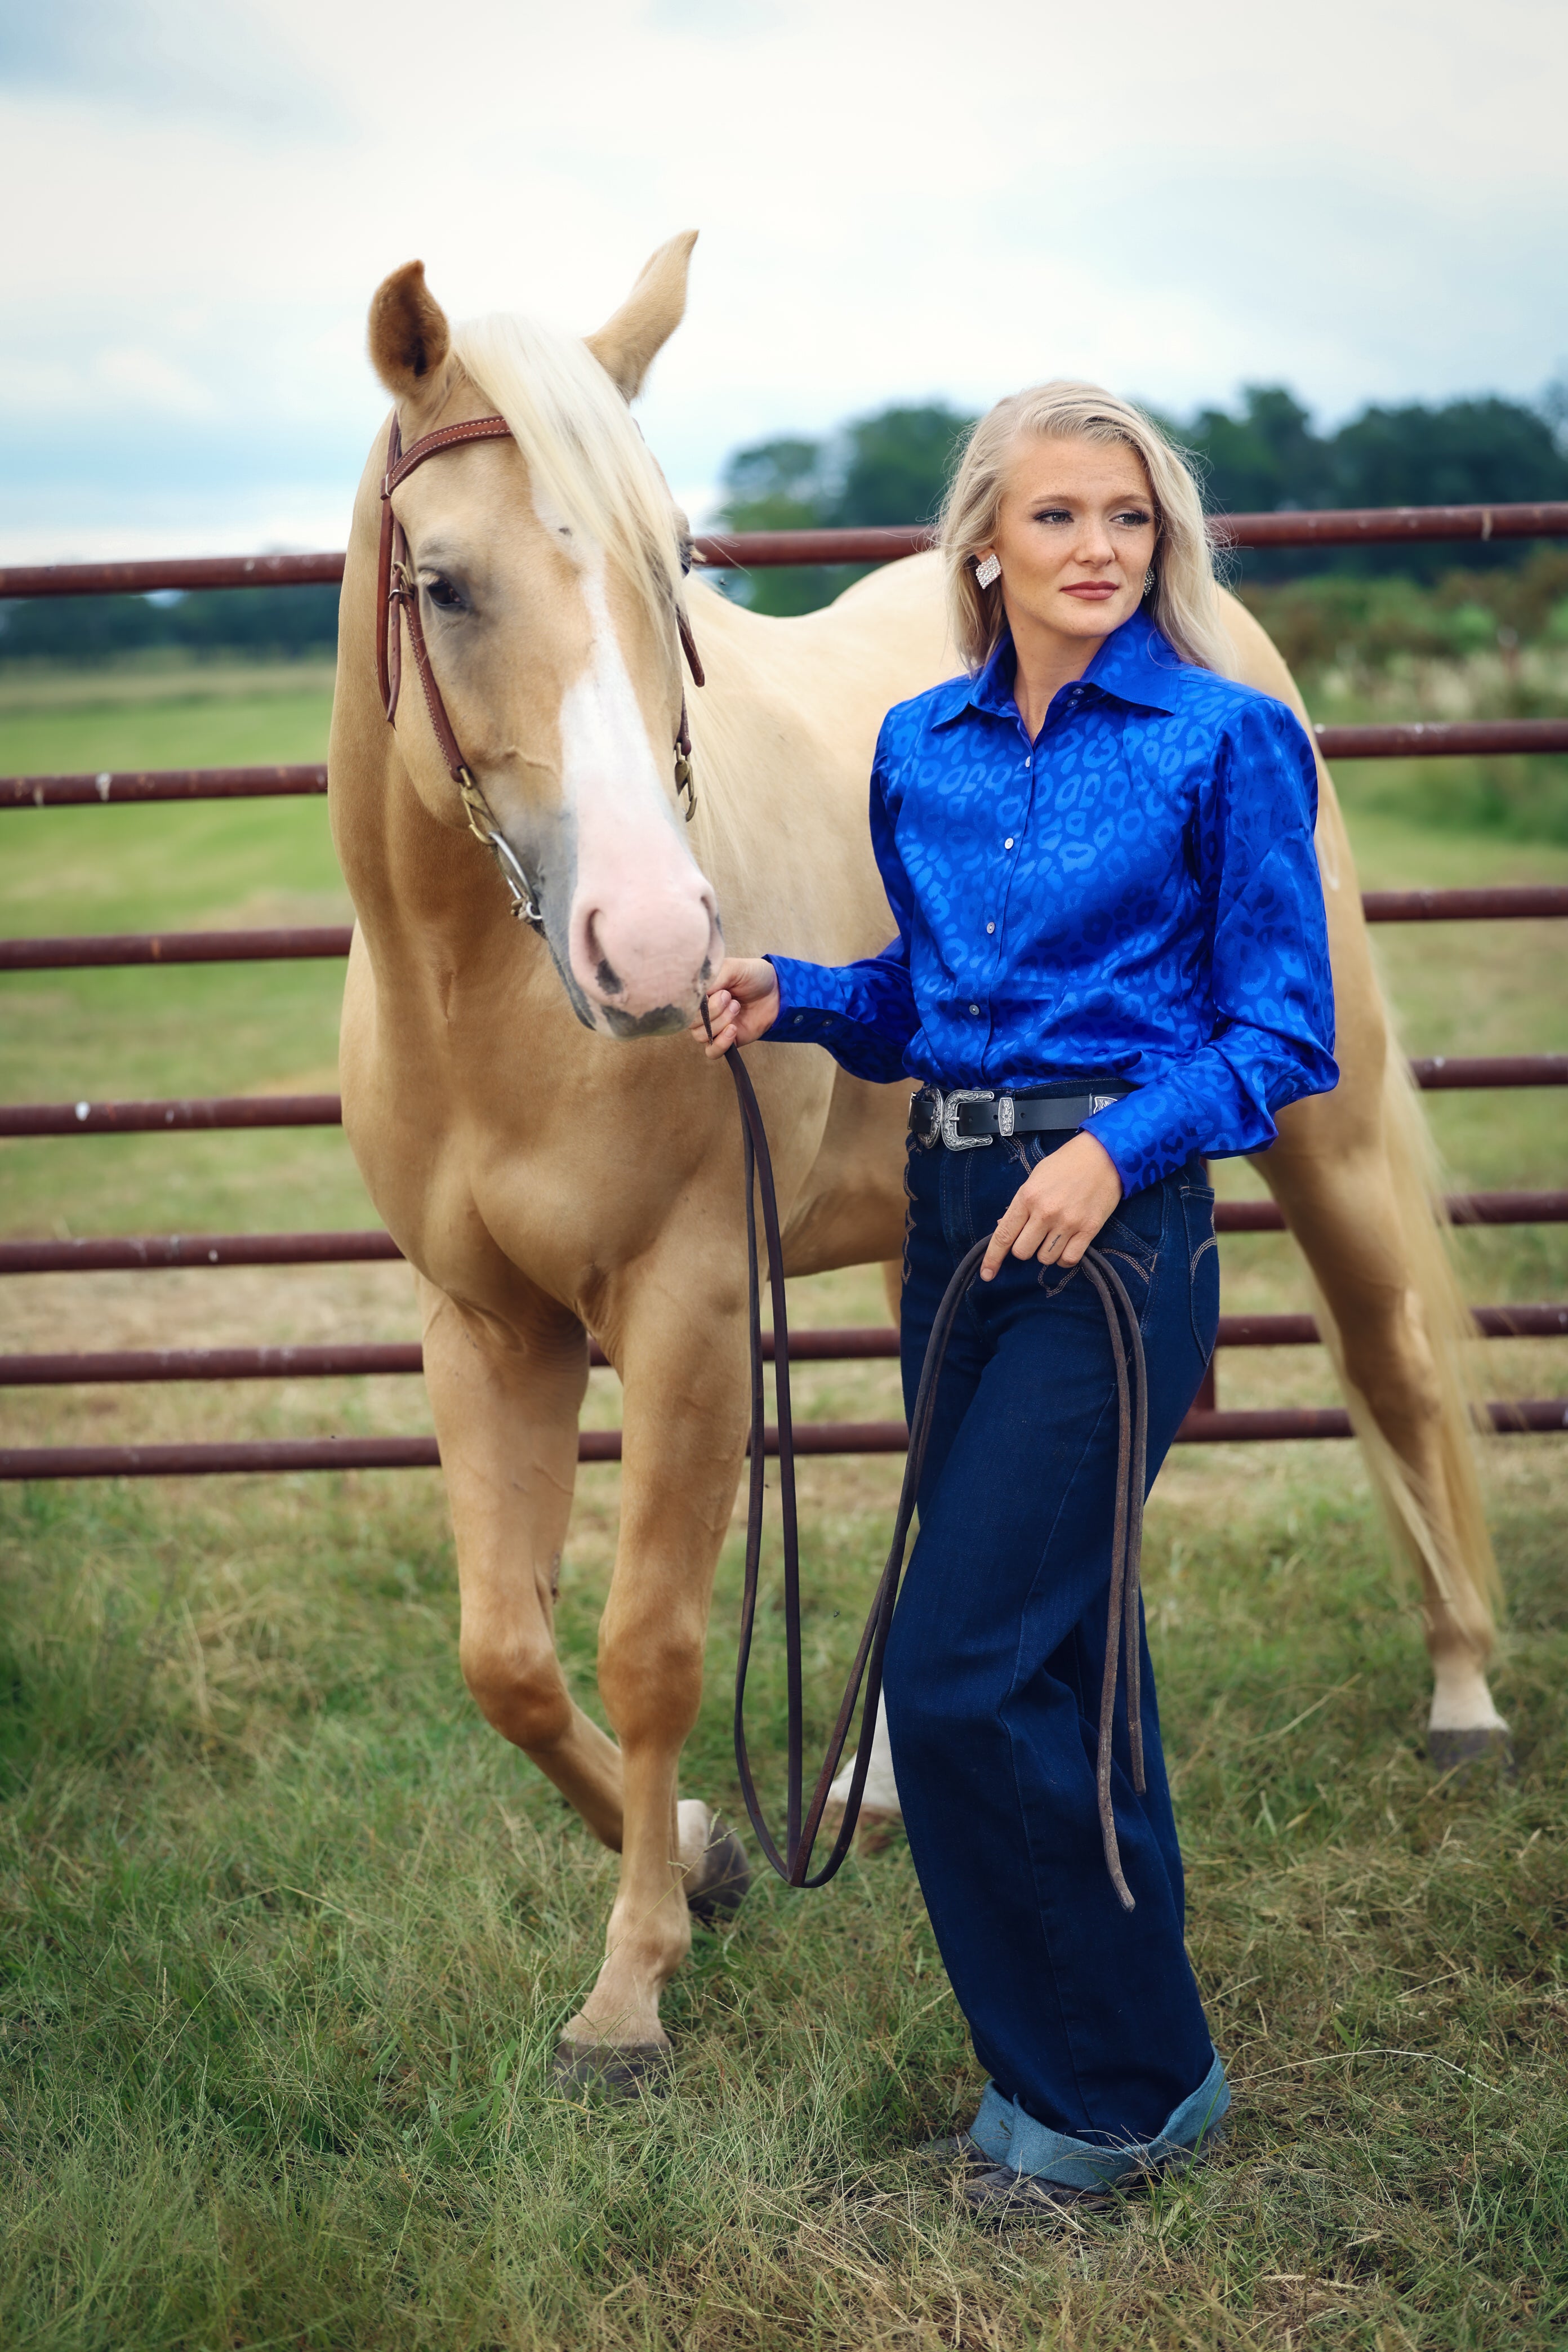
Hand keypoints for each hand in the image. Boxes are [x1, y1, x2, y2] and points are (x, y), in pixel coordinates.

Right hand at [691, 956, 780, 1057]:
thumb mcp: (732, 968)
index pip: (683, 1004)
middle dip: (711, 1011)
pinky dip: (720, 1043)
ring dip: (719, 1023)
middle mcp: (702, 1011)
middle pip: (690, 1022)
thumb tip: (696, 992)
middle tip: (730, 998)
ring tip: (736, 1008)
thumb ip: (712, 977)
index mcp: (700, 992)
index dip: (698, 1001)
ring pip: (700, 1036)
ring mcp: (713, 1027)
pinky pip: (712, 1052)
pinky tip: (733, 1029)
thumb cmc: (754, 976)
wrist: (777, 991)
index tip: (720, 990)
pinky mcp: (726, 1041)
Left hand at [979, 1130, 1122, 1280]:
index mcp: (1027, 1197)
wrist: (1105, 1155)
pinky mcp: (1088, 1230)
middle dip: (1025, 1249)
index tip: (987, 1274)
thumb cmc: (1066, 1164)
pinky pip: (1069, 1260)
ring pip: (1046, 1258)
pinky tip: (1066, 1246)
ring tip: (1054, 1235)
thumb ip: (1020, 1204)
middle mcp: (1045, 1212)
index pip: (1004, 1235)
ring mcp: (1067, 1222)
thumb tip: (1003, 1227)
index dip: (993, 1258)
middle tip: (1035, 1235)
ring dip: (1046, 1252)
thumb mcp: (1035, 1178)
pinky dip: (1064, 1259)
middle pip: (1023, 1252)